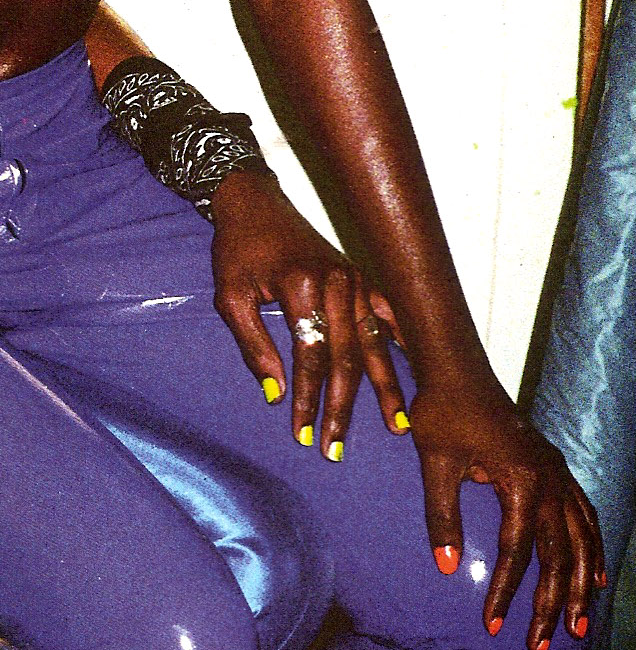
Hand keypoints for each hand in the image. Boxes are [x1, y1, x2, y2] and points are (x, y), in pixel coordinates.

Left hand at [208, 171, 409, 456]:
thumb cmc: (237, 250)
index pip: (310, 357)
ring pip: (374, 343)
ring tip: (397, 426)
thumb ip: (253, 346)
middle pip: (347, 358)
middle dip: (342, 407)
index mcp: (302, 287)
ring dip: (384, 388)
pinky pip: (389, 314)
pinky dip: (403, 342)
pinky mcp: (361, 276)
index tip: (303, 432)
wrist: (254, 203)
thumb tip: (275, 394)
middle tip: (335, 447)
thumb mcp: (230, 297)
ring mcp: (356, 279)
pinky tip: (418, 370)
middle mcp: (338, 283)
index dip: (308, 398)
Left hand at [409, 367, 603, 649]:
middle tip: (540, 646)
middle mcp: (551, 480)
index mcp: (523, 482)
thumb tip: (447, 567)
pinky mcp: (555, 467)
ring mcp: (558, 473)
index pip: (517, 551)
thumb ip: (443, 516)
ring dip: (581, 584)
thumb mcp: (436, 464)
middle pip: (559, 555)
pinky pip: (585, 515)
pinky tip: (597, 574)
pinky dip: (592, 547)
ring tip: (581, 625)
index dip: (505, 592)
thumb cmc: (443, 412)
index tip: (493, 626)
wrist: (458, 369)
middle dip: (552, 604)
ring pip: (581, 540)